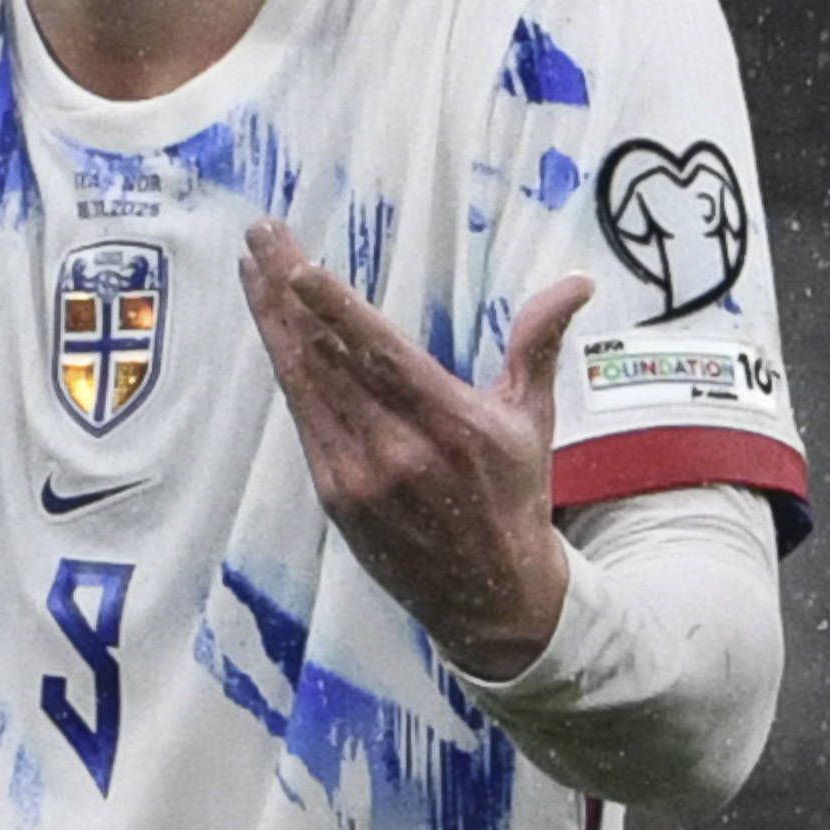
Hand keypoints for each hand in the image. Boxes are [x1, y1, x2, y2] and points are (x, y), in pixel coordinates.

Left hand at [238, 222, 593, 679]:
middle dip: (286, 292)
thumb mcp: (532, 420)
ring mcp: (358, 475)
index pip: (381, 355)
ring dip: (273, 321)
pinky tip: (272, 328)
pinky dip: (286, 368)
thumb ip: (538, 344)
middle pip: (328, 356)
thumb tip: (578, 283)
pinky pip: (302, 416)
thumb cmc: (514, 498)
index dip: (335, 310)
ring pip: (303, 382)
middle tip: (261, 232)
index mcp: (452, 424)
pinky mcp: (333, 494)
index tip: (297, 266)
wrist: (490, 597)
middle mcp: (398, 449)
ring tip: (251, 265)